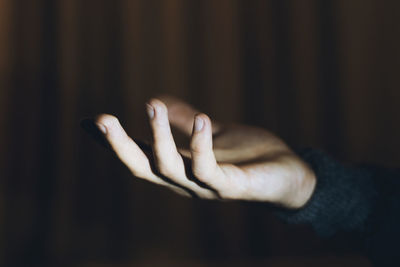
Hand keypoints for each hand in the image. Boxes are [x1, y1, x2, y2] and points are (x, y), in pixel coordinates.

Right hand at [93, 96, 315, 208]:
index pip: (138, 156)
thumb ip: (186, 121)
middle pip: (142, 168)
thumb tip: (158, 100)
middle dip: (119, 146)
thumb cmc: (249, 155)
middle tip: (101, 119)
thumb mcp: (213, 133)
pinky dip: (201, 144)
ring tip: (151, 106)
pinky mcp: (229, 187)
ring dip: (158, 138)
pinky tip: (201, 119)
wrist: (288, 173)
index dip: (112, 142)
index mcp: (179, 168)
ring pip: (170, 169)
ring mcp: (205, 188)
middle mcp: (185, 182)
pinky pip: (208, 169)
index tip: (87, 122)